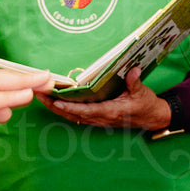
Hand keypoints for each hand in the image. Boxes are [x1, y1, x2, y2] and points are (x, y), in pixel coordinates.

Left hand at [39, 67, 171, 131]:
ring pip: (72, 115)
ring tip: (40, 96)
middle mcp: (102, 118)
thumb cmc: (146, 105)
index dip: (71, 107)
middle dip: (55, 105)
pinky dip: (64, 109)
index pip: (87, 110)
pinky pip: (77, 115)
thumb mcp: (143, 93)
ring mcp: (98, 120)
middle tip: (39, 94)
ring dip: (56, 107)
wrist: (151, 118)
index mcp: (112, 112)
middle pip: (74, 114)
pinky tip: (53, 101)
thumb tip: (133, 70)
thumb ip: (135, 82)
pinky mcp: (96, 118)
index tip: (56, 102)